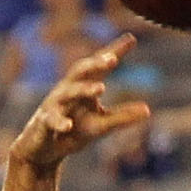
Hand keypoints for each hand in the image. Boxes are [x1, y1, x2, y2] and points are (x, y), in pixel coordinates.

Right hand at [11, 36, 151, 171]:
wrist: (42, 150)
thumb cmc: (72, 131)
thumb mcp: (100, 125)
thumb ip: (122, 116)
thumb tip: (148, 110)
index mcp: (83, 86)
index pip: (99, 66)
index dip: (114, 51)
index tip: (131, 40)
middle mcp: (68, 90)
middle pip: (81, 71)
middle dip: (95, 64)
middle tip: (113, 58)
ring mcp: (55, 105)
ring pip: (68, 92)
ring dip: (84, 89)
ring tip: (101, 88)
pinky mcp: (44, 122)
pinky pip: (52, 120)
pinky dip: (60, 122)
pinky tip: (69, 126)